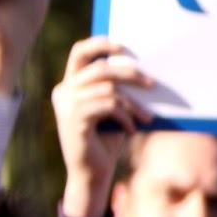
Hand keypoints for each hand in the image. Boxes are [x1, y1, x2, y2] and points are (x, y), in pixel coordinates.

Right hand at [51, 36, 153, 216]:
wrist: (93, 173)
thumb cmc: (107, 138)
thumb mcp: (114, 109)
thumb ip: (117, 89)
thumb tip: (143, 70)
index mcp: (70, 85)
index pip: (79, 52)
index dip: (100, 44)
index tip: (123, 46)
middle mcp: (63, 91)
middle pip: (101, 68)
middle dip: (131, 73)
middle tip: (152, 83)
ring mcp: (66, 104)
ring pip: (110, 90)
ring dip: (134, 104)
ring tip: (146, 117)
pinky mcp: (74, 118)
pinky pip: (110, 106)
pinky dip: (126, 117)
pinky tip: (131, 129)